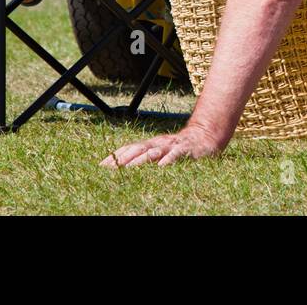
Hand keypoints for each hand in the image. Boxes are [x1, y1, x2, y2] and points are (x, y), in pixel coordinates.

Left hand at [99, 123, 220, 169]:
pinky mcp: (186, 150)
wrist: (206, 137)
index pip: (129, 149)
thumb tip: (125, 169)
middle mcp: (159, 143)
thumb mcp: (161, 153)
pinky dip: (169, 160)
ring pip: (154, 152)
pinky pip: (177, 154)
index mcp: (151, 144)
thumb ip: (147, 159)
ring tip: (128, 169)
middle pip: (138, 149)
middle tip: (110, 169)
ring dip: (140, 160)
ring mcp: (172, 146)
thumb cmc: (180, 149)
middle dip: (123, 159)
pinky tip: (162, 167)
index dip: (115, 157)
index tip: (101, 166)